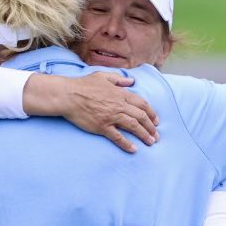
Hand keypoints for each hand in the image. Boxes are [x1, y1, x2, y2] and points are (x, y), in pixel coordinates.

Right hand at [23, 73, 158, 152]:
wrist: (68, 95)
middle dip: (151, 127)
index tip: (156, 121)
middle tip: (156, 136)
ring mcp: (111, 117)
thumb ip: (119, 79)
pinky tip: (134, 149)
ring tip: (151, 142)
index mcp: (120, 94)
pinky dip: (127, 144)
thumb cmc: (84, 85)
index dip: (151, 113)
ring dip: (144, 135)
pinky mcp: (102, 127)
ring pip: (133, 126)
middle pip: (140, 116)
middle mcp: (118, 105)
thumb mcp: (103, 76)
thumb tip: (132, 81)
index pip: (142, 104)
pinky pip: (117, 137)